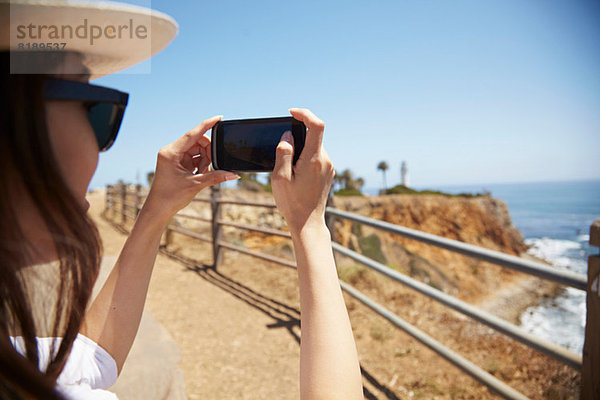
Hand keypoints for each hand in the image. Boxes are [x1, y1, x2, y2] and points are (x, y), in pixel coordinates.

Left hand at [143, 116, 239, 222]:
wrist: (158, 209)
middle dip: (208, 152)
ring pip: (197, 150)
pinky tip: (201, 173)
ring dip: (205, 160)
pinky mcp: (177, 163)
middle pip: (197, 142)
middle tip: (211, 167)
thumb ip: (216, 177)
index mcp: (171, 152)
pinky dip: (201, 164)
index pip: (192, 134)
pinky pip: (194, 157)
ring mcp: (174, 157)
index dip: (207, 125)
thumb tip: (234, 174)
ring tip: (203, 173)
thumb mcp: (196, 185)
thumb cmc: (170, 197)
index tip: (219, 118)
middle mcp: (171, 151)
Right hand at [271, 108, 334, 232]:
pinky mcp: (328, 173)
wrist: (308, 223)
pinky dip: (305, 157)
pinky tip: (296, 174)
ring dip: (301, 149)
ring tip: (288, 169)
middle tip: (282, 150)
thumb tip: (287, 136)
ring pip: (314, 147)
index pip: (316, 125)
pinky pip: (317, 157)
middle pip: (313, 136)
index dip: (305, 114)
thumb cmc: (292, 202)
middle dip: (297, 136)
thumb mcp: (280, 178)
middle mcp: (325, 160)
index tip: (292, 113)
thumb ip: (283, 153)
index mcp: (313, 159)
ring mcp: (329, 167)